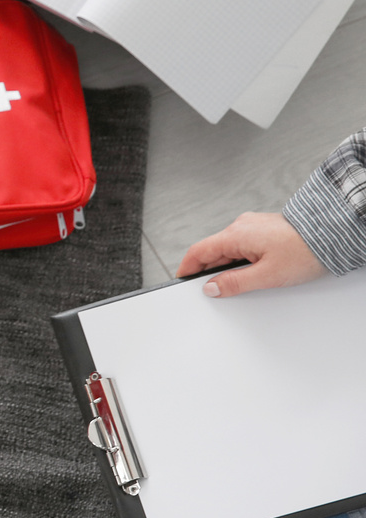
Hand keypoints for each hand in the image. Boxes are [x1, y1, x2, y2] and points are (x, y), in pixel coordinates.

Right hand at [175, 211, 325, 297]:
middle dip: (209, 272)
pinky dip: (239, 260)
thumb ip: (234, 283)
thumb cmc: (306, 250)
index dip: (187, 269)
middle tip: (212, 291)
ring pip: (228, 249)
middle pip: (213, 252)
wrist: (335, 234)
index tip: (182, 282)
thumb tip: (212, 288)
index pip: (198, 252)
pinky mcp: (264, 230)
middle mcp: (241, 226)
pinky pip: (242, 246)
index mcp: (236, 234)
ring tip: (240, 283)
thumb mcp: (266, 275)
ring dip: (227, 266)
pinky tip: (252, 271)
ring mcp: (253, 226)